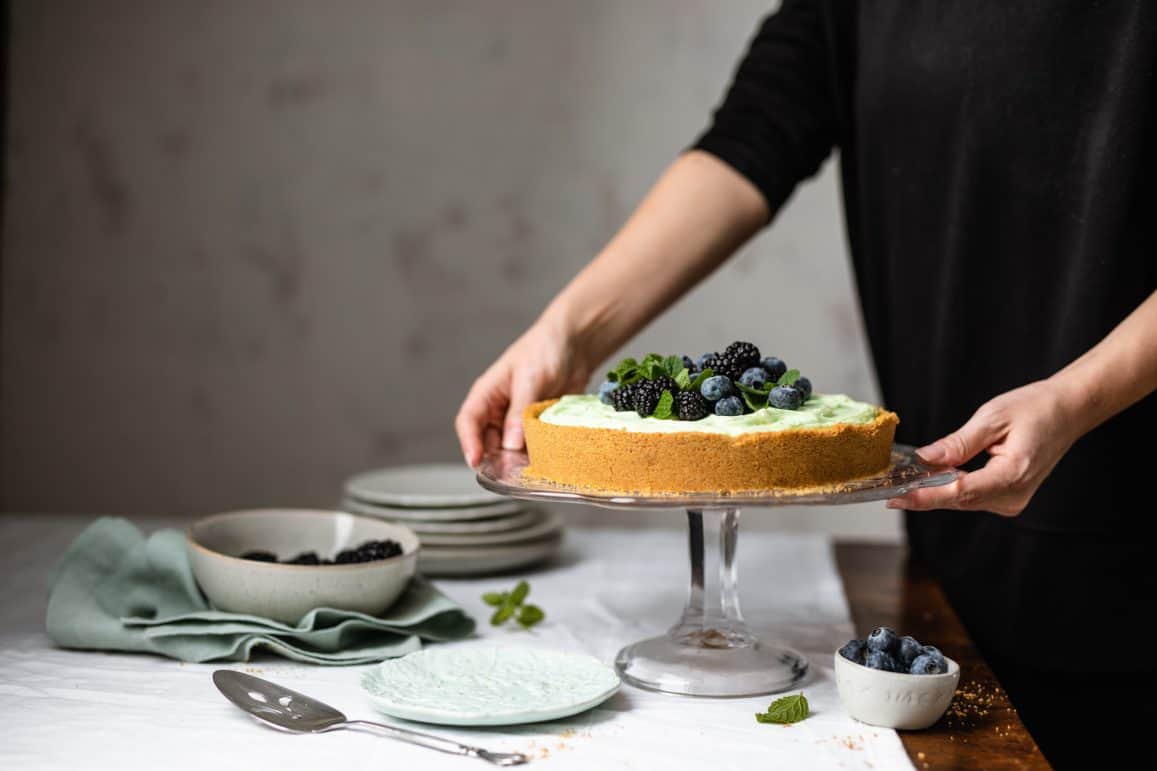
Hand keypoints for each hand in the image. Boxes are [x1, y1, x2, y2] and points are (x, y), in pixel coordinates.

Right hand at [455, 319, 592, 467]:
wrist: (577, 343)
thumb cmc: (545, 349)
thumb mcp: (531, 379)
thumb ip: (519, 412)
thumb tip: (510, 445)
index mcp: (488, 393)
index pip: (468, 421)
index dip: (469, 443)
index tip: (476, 461)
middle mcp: (499, 410)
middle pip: (488, 442)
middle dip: (496, 458)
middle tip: (509, 472)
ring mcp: (518, 420)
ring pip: (510, 448)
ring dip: (517, 460)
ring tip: (528, 470)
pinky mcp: (538, 426)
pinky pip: (533, 446)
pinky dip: (537, 455)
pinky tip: (545, 462)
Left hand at [886, 380, 1081, 515]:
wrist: (1068, 411)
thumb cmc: (1036, 408)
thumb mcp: (992, 417)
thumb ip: (958, 443)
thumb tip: (925, 459)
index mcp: (1013, 474)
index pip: (961, 492)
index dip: (926, 496)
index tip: (898, 498)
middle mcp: (1015, 495)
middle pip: (959, 500)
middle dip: (924, 494)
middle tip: (889, 489)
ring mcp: (1013, 500)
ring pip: (963, 501)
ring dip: (935, 492)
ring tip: (904, 482)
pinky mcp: (1009, 497)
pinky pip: (973, 496)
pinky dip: (951, 488)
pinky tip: (932, 478)